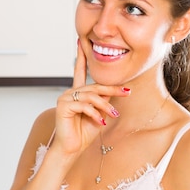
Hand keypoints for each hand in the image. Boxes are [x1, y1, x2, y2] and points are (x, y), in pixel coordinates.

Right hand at [53, 40, 129, 155]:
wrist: (72, 149)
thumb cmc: (84, 133)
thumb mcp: (99, 113)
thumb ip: (104, 100)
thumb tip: (114, 90)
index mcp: (77, 92)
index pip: (79, 71)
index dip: (81, 56)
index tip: (80, 41)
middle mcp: (70, 93)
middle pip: (95, 86)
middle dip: (112, 89)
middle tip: (127, 92)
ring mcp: (65, 98)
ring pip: (91, 96)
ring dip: (105, 106)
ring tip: (113, 115)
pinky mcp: (63, 106)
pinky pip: (84, 105)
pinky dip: (94, 114)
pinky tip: (100, 122)